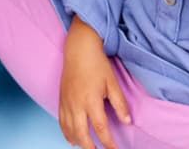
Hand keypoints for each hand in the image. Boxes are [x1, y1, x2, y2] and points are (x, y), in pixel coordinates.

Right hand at [59, 17, 130, 148]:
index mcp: (91, 100)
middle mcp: (76, 104)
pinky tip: (72, 139)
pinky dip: (66, 133)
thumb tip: (128, 121)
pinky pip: (61, 122)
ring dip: (78, 142)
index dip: (108, 143)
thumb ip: (120, 104)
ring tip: (87, 148)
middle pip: (82, 134)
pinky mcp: (61, 99)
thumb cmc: (97, 64)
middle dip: (90, 148)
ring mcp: (67, 103)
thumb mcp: (112, 82)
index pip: (101, 129)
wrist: (78, 49)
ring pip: (69, 130)